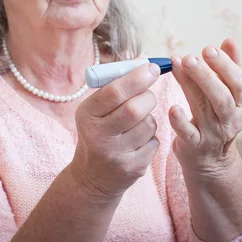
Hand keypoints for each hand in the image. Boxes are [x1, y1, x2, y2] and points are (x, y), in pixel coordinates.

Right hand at [70, 63, 160, 199]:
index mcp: (86, 115)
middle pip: (135, 108)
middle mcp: (98, 136)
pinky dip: (151, 136)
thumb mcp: (95, 111)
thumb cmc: (98, 132)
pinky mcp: (132, 169)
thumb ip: (115, 88)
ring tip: (137, 123)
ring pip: (149, 124)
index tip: (153, 68)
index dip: (137, 77)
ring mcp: (116, 155)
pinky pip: (154, 142)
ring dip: (150, 118)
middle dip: (148, 96)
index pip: (114, 92)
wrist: (92, 177)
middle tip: (148, 94)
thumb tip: (145, 64)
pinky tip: (137, 141)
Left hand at [169, 38, 241, 178]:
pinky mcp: (195, 146)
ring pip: (204, 109)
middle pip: (222, 97)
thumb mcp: (228, 94)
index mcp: (241, 103)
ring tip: (177, 67)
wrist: (210, 160)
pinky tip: (172, 108)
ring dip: (190, 87)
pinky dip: (180, 122)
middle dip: (206, 75)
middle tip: (190, 57)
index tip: (208, 49)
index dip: (225, 65)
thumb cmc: (216, 117)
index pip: (239, 83)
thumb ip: (229, 68)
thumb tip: (229, 40)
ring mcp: (213, 134)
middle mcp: (230, 119)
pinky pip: (188, 134)